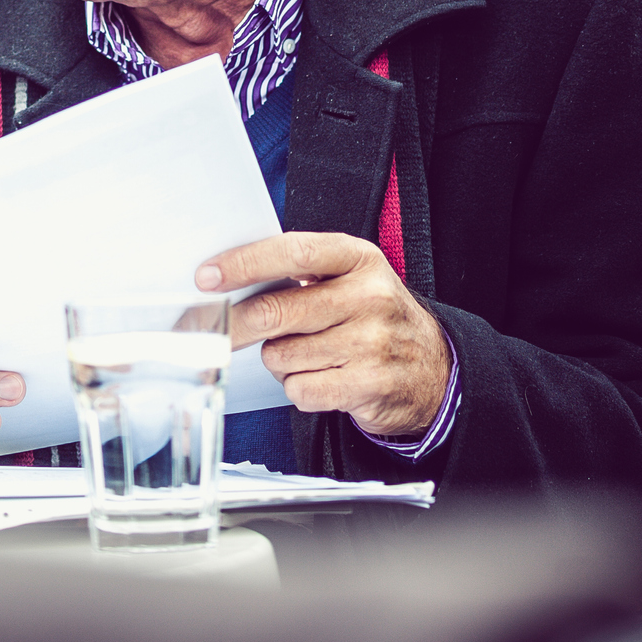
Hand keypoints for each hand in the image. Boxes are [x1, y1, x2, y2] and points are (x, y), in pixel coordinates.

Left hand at [198, 232, 450, 436]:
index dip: (243, 264)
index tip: (207, 277)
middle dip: (235, 325)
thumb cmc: (372, 318)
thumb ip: (297, 275)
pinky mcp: (370, 385)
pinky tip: (322, 378)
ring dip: (279, 360)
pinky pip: (300, 389)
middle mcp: (369, 297)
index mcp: (358, 259)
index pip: (292, 253)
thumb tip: (224, 284)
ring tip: (307, 354)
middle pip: (275, 311)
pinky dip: (298, 388)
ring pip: (281, 355)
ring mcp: (373, 343)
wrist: (434, 370)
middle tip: (216, 330)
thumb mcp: (347, 279)